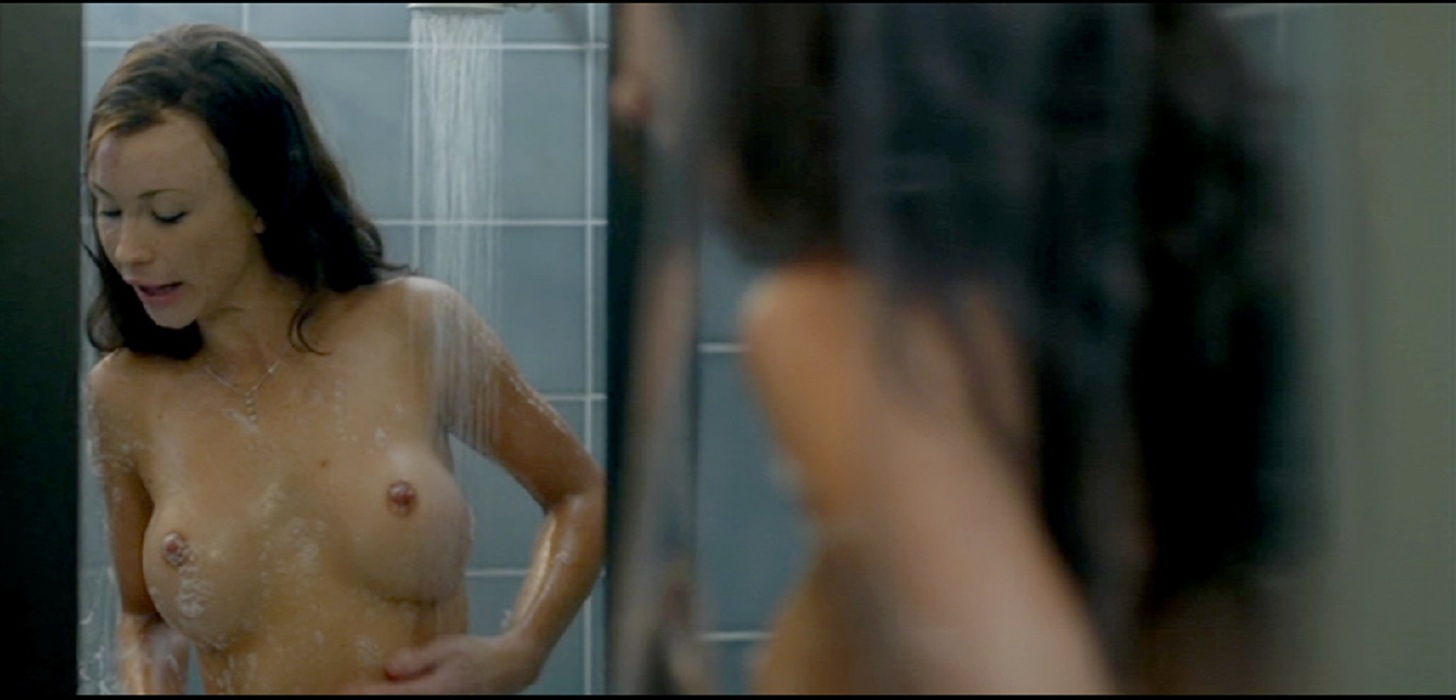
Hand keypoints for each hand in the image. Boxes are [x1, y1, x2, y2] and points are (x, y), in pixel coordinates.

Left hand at [343, 633, 545, 694]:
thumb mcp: (449, 648)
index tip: (343, 690)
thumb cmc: (477, 654)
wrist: (508, 670)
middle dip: (369, 698)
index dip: (365, 695)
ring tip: (353, 693)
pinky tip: (381, 692)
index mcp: (435, 691)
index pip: (392, 697)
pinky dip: (393, 698)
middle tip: (341, 692)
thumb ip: (419, 660)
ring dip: (380, 698)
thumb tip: (390, 667)